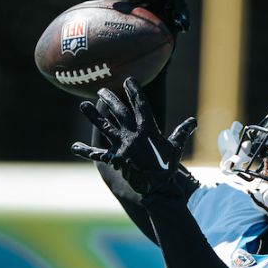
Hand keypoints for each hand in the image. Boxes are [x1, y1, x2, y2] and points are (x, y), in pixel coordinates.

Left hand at [72, 78, 197, 198]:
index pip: (141, 105)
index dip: (134, 91)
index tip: (128, 80)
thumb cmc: (168, 167)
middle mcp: (132, 135)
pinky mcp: (115, 159)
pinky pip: (98, 154)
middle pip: (119, 112)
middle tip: (102, 89)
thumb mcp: (176, 148)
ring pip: (105, 127)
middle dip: (110, 99)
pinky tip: (74, 147)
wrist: (158, 187)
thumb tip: (193, 121)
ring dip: (93, 116)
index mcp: (148, 130)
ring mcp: (122, 147)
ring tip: (82, 105)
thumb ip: (181, 132)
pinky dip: (86, 151)